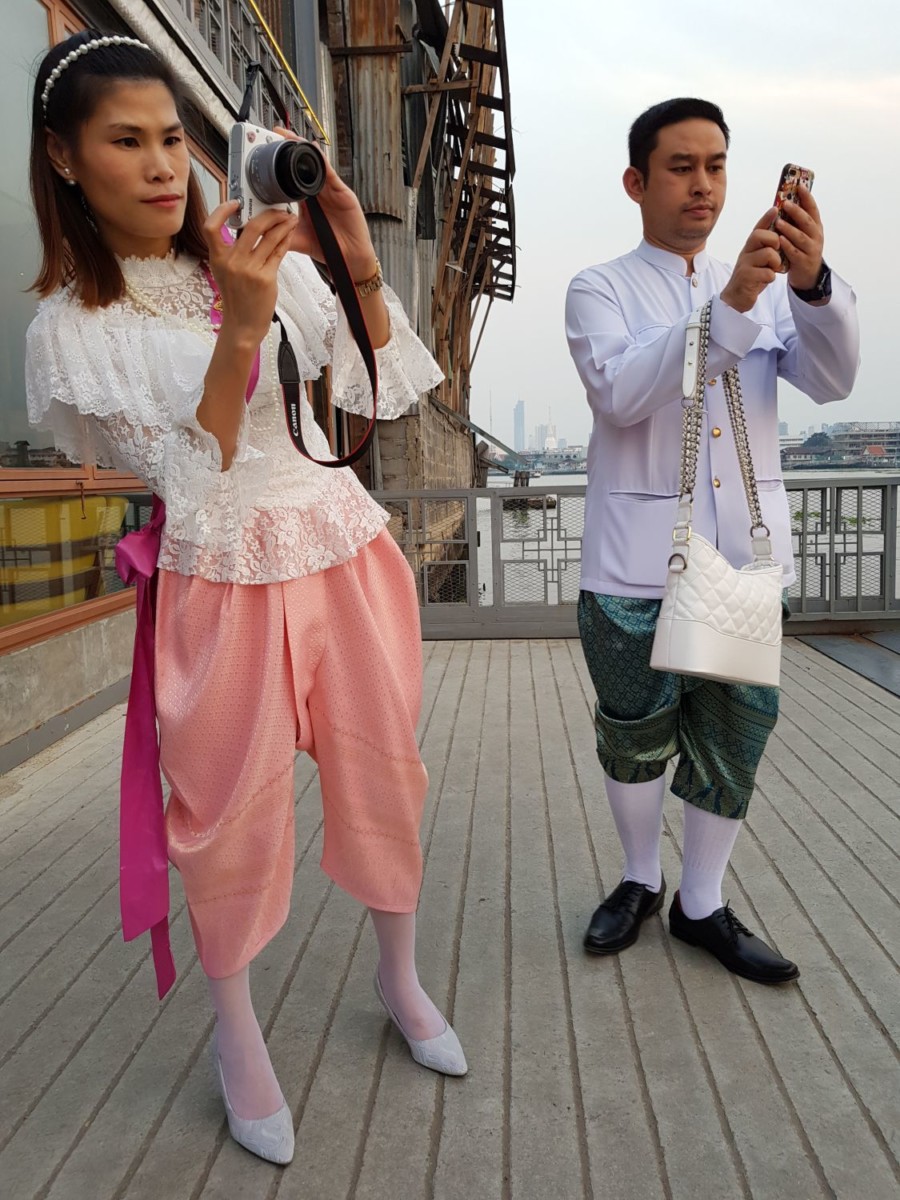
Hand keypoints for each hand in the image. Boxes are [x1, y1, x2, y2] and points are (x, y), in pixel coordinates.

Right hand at [202, 201, 297, 347]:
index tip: (234, 202)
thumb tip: (249, 227)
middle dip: (270, 214)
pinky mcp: (266, 278)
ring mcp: (249, 270)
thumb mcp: (225, 272)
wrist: (242, 324)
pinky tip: (289, 234)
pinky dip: (285, 240)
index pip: (210, 227)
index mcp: (218, 258)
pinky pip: (278, 252)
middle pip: (252, 227)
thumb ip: (232, 251)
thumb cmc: (236, 297)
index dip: (221, 211)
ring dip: (283, 224)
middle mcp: (232, 262)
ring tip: (290, 219)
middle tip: (279, 210)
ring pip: (270, 238)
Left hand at [272, 127, 377, 279]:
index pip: (291, 175)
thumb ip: (280, 234)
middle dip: (290, 148)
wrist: (350, 258)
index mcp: (306, 199)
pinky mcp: (343, 193)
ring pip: (316, 164)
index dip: (280, 162)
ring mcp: (330, 190)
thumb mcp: (297, 240)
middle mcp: (318, 191)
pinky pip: (330, 174)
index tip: (266, 149)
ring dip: (303, 150)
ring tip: (290, 137)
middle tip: (275, 134)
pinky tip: (312, 151)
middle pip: (303, 164)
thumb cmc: (328, 246)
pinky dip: (322, 162)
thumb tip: (259, 232)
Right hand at [719, 210, 782, 312]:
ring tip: (773, 269)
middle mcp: (746, 252)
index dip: (767, 217)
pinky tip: (766, 280)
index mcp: (750, 247)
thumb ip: (767, 249)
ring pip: (768, 253)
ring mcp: (745, 264)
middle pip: (761, 235)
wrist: (736, 298)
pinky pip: (768, 272)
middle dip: (774, 240)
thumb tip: (781, 236)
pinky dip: (771, 277)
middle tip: (777, 251)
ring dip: (776, 262)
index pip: (758, 228)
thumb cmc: (751, 278)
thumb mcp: (759, 260)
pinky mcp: (746, 277)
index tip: (775, 208)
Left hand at [775, 184, 823, 290]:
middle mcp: (816, 236)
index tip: (800, 187)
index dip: (807, 198)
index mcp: (816, 227)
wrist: (807, 275)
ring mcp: (812, 249)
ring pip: (801, 237)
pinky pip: (794, 252)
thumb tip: (785, 201)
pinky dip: (787, 245)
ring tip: (778, 222)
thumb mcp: (802, 233)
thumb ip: (796, 221)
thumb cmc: (801, 249)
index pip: (813, 209)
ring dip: (789, 229)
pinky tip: (780, 240)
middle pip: (807, 221)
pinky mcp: (804, 262)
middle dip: (797, 212)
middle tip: (786, 203)